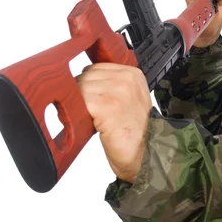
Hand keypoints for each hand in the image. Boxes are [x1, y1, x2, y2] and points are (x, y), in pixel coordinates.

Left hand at [76, 63, 151, 182]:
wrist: (144, 154)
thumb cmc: (134, 131)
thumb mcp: (130, 100)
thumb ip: (113, 85)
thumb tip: (82, 81)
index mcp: (134, 74)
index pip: (96, 68)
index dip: (88, 84)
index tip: (91, 99)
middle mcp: (127, 79)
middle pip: (86, 76)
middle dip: (81, 93)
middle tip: (87, 111)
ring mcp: (118, 91)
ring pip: (80, 87)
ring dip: (78, 104)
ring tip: (89, 118)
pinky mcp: (107, 105)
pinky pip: (79, 101)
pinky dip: (77, 112)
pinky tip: (88, 123)